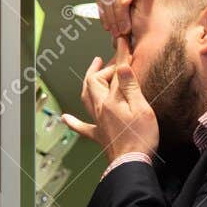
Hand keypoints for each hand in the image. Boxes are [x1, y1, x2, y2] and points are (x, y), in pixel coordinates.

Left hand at [63, 39, 159, 161]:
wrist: (130, 164)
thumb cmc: (140, 137)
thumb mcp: (141, 108)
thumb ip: (130, 86)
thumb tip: (121, 64)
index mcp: (111, 100)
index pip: (114, 72)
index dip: (119, 56)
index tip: (122, 42)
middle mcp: (100, 109)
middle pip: (94, 82)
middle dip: (99, 67)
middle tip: (105, 58)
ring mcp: (98, 122)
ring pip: (86, 97)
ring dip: (87, 83)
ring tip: (90, 73)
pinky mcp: (100, 136)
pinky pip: (82, 127)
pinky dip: (73, 121)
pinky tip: (65, 118)